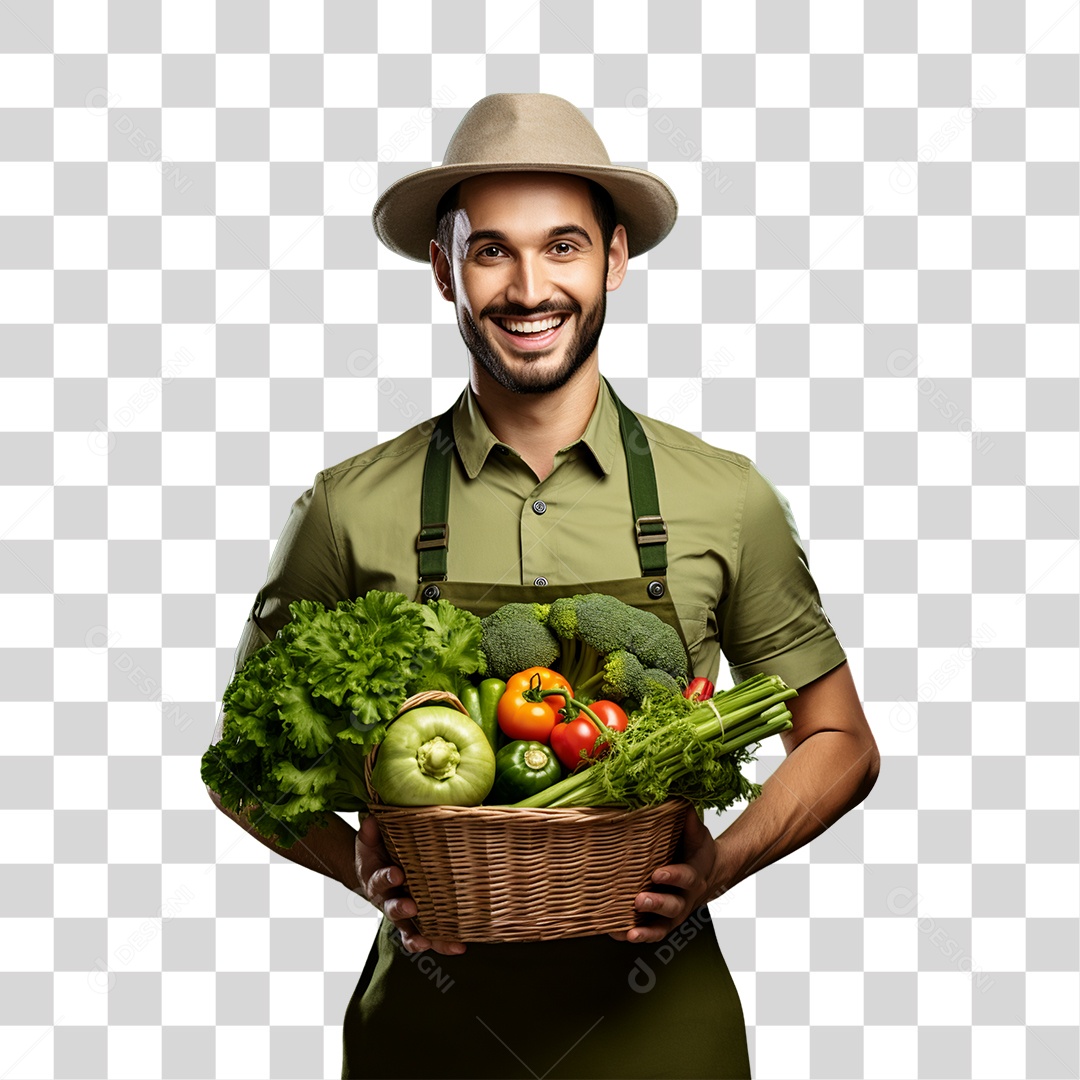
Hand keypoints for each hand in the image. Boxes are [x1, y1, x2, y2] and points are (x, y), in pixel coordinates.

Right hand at [354, 815, 465, 955]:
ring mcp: (403, 915)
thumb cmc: (376, 854)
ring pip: (409, 931)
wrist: (374, 875)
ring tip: (431, 941)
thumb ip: (371, 832)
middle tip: (412, 907)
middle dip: (402, 909)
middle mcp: (388, 901)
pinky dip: (441, 943)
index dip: (387, 877)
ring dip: (421, 937)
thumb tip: (373, 818)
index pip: (380, 879)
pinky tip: (459, 946)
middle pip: (393, 909)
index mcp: (377, 879)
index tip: (396, 874)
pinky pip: (427, 937)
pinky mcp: (417, 923)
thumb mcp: (370, 841)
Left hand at [610, 805, 720, 943]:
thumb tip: (679, 797)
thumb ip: (688, 819)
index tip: (657, 873)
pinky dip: (636, 936)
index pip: (686, 877)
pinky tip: (617, 934)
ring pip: (662, 926)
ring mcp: (674, 914)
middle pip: (673, 906)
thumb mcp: (697, 833)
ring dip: (646, 929)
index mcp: (695, 874)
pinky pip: (650, 933)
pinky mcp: (662, 922)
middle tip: (639, 900)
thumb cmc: (696, 850)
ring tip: (630, 931)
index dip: (673, 876)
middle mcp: (685, 898)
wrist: (709, 874)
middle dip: (657, 904)